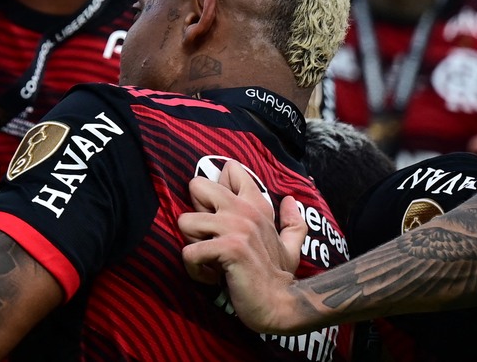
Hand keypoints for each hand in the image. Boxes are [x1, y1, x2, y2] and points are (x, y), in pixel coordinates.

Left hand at [178, 163, 308, 332]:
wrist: (282, 307)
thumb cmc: (280, 278)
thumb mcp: (290, 247)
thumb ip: (292, 223)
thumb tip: (292, 201)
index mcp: (257, 206)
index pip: (230, 169)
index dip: (215, 191)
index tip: (219, 215)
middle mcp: (245, 210)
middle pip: (196, 185)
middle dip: (195, 212)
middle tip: (208, 238)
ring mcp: (236, 228)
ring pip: (184, 221)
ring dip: (192, 245)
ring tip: (210, 259)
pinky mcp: (228, 248)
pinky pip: (189, 252)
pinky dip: (194, 269)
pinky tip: (211, 277)